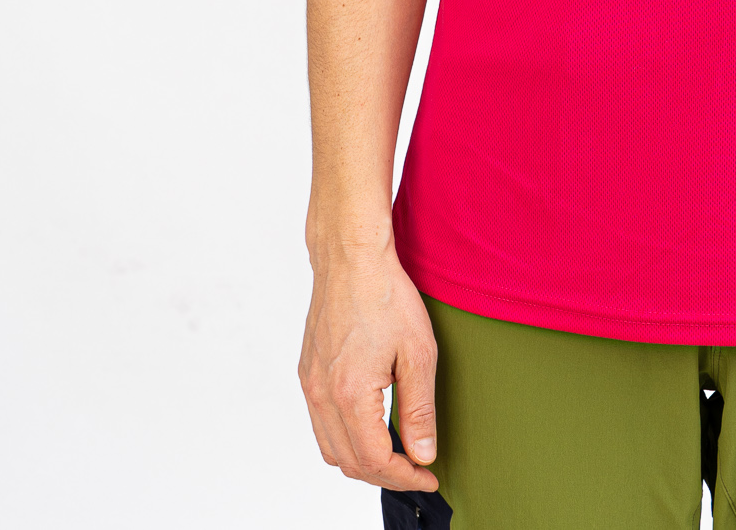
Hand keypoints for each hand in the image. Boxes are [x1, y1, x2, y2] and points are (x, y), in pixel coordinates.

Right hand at [298, 242, 440, 491]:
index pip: (375, 460)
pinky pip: (320, 423)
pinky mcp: (307, 372)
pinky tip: (371, 424)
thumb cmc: (386, 296)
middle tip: (418, 467)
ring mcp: (309, 385)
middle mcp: (321, 396)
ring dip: (363, 459)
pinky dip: (345, 437)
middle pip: (349, 462)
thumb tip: (422, 454)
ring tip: (397, 452)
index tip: (429, 475)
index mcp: (350, 395)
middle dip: (386, 474)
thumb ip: (419, 409)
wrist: (351, 258)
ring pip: (330, 448)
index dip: (405, 476)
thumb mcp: (418, 353)